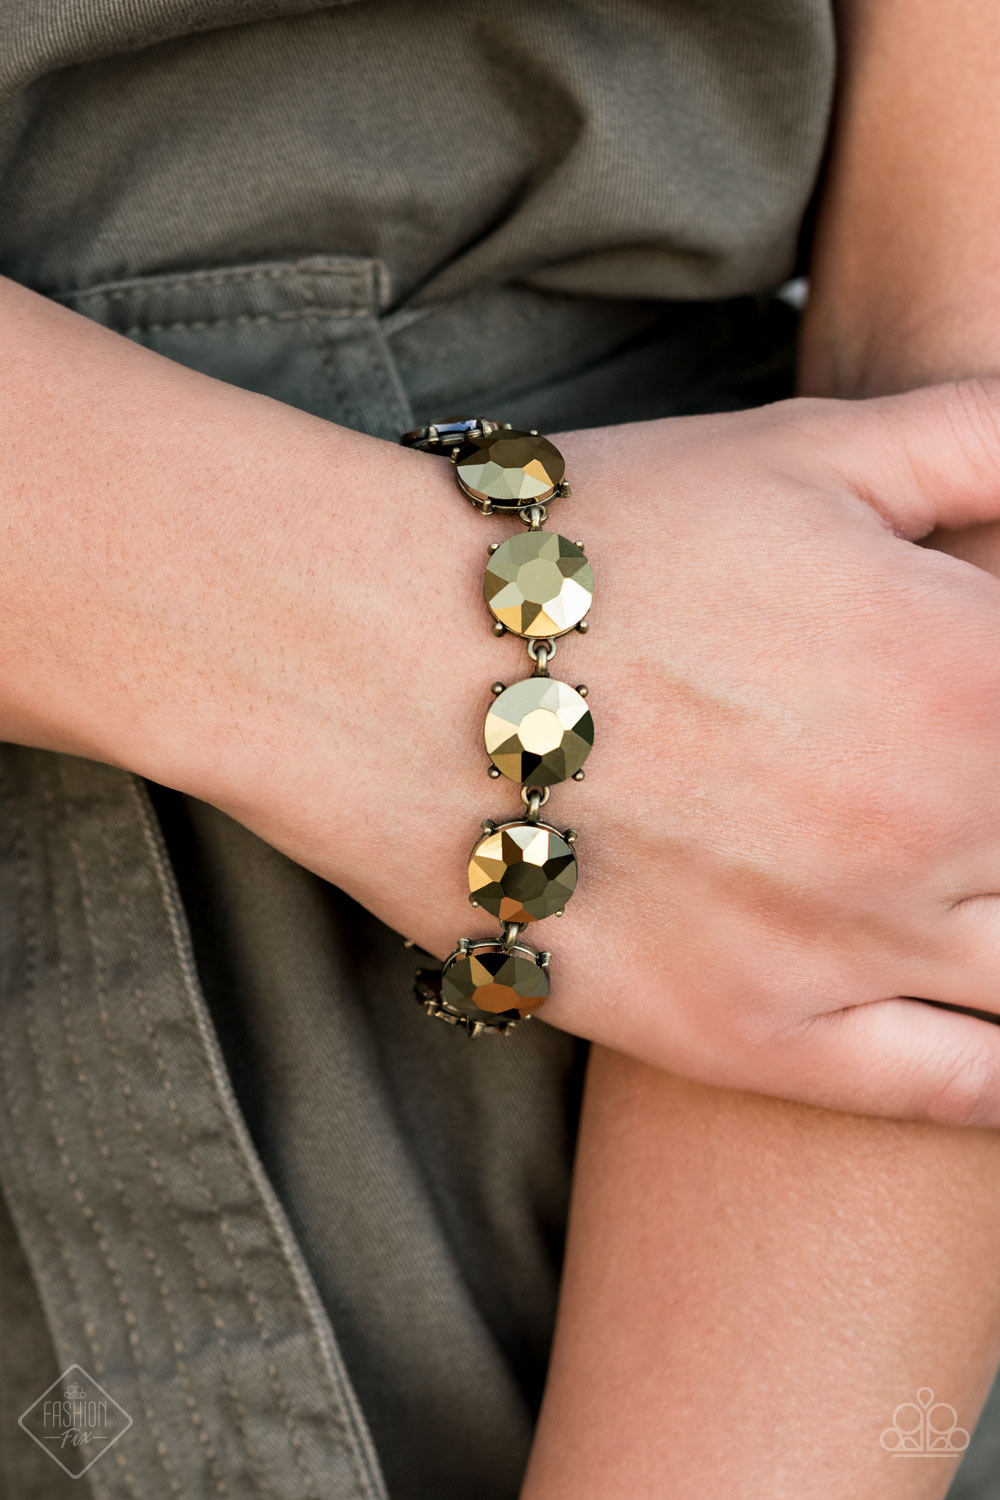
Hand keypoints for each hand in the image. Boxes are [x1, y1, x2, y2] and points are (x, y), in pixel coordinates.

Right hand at [187, 382, 999, 1125]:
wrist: (393, 663)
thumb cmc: (598, 544)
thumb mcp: (812, 448)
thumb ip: (983, 438)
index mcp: (982, 675)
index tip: (980, 708)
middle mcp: (946, 828)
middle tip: (942, 781)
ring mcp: (856, 952)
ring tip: (963, 878)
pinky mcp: (758, 1041)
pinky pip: (956, 1090)